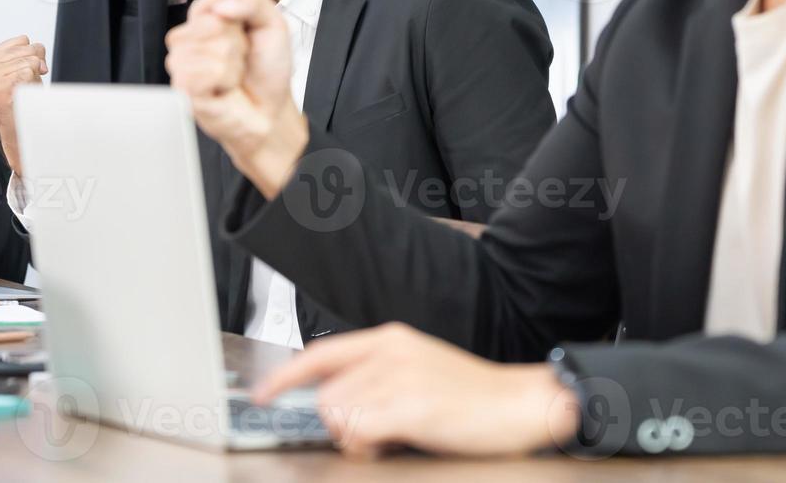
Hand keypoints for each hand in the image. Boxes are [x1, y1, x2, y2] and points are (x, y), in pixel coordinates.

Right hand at [0, 35, 47, 176]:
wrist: (16, 130)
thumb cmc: (19, 99)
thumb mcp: (16, 69)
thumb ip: (24, 53)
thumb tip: (38, 57)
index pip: (22, 39)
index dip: (31, 57)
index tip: (21, 75)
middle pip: (29, 47)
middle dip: (35, 66)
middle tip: (24, 85)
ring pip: (32, 59)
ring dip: (34, 77)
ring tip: (23, 91)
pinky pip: (31, 71)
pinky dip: (33, 84)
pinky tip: (23, 96)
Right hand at [164, 0, 306, 196]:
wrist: (269, 111)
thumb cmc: (267, 70)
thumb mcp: (273, 24)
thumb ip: (252, 0)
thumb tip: (222, 5)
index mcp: (209, 16)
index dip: (240, 15)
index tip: (247, 33)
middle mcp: (190, 36)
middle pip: (213, 21)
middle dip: (238, 42)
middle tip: (241, 58)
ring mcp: (182, 60)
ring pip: (210, 47)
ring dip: (233, 65)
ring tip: (232, 75)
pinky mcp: (181, 85)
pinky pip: (206, 72)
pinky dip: (225, 81)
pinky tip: (224, 89)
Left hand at [252, 323, 580, 457]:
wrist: (522, 403)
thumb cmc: (472, 395)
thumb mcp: (417, 372)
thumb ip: (375, 380)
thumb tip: (335, 405)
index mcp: (388, 339)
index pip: (320, 354)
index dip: (285, 378)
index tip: (263, 396)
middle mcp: (390, 351)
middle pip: (325, 394)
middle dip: (340, 424)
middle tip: (374, 434)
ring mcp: (401, 376)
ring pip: (338, 414)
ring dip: (355, 437)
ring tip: (390, 437)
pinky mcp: (413, 405)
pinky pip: (358, 431)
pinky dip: (367, 445)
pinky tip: (392, 442)